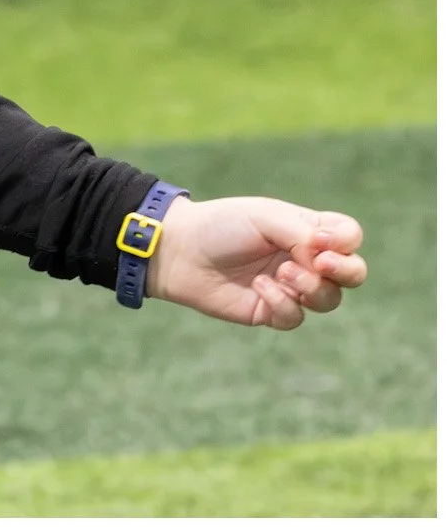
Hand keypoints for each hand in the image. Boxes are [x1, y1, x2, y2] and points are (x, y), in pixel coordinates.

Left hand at [146, 196, 366, 329]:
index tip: (318, 238)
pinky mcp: (271, 311)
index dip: (344, 240)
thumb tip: (327, 260)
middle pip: (354, 273)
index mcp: (306, 230)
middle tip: (319, 263)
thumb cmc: (222, 225)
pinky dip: (282, 303)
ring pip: (329, 299)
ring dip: (310, 286)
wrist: (180, 250)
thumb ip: (303, 234)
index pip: (349, 236)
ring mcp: (290, 287)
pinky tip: (258, 287)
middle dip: (346, 271)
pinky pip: (295, 317)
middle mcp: (304, 260)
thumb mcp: (265, 217)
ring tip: (281, 273)